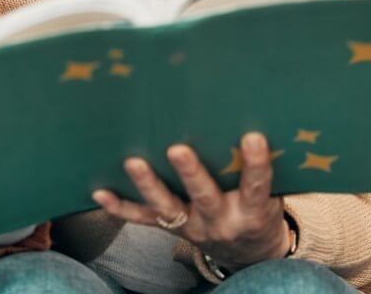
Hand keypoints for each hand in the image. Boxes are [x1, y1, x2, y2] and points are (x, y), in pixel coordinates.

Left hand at [91, 132, 290, 269]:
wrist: (250, 253)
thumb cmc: (260, 208)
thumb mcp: (271, 194)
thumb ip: (261, 167)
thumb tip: (250, 117)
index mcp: (251, 211)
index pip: (255, 186)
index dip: (256, 164)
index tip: (253, 137)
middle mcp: (220, 221)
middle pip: (204, 197)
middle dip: (191, 174)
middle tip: (178, 150)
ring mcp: (192, 226)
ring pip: (167, 206)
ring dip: (149, 185)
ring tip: (133, 162)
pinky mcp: (171, 227)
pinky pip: (143, 219)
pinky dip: (120, 207)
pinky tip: (100, 192)